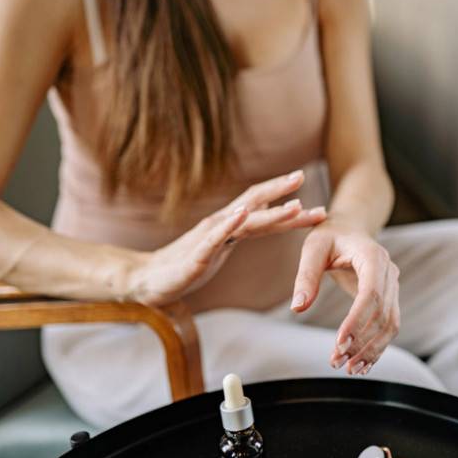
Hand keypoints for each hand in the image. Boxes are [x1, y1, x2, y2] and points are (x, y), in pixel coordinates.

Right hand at [124, 170, 325, 304]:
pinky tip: (242, 215)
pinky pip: (216, 237)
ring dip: (271, 213)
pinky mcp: (198, 254)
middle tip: (303, 177)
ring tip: (293, 205)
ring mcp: (209, 237)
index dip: (283, 193)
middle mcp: (221, 224)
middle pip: (255, 202)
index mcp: (230, 223)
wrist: (151, 280)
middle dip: (280, 190)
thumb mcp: (223, 243)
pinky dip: (230, 225)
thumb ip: (245, 228)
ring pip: (244, 220)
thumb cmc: (188, 263)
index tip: (306, 184)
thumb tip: (269, 209)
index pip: (261, 203)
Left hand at [291, 221, 399, 374]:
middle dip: (362, 341)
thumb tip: (298, 307)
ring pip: (391, 324)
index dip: (358, 320)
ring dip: (372, 349)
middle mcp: (389, 272)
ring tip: (349, 369)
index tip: (340, 343)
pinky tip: (362, 364)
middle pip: (383, 314)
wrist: (350, 228)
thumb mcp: (312, 248)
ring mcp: (392, 286)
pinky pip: (389, 325)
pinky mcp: (389, 299)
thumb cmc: (329, 235)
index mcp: (372, 256)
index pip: (371, 293)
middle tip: (337, 362)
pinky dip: (377, 347)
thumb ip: (306, 275)